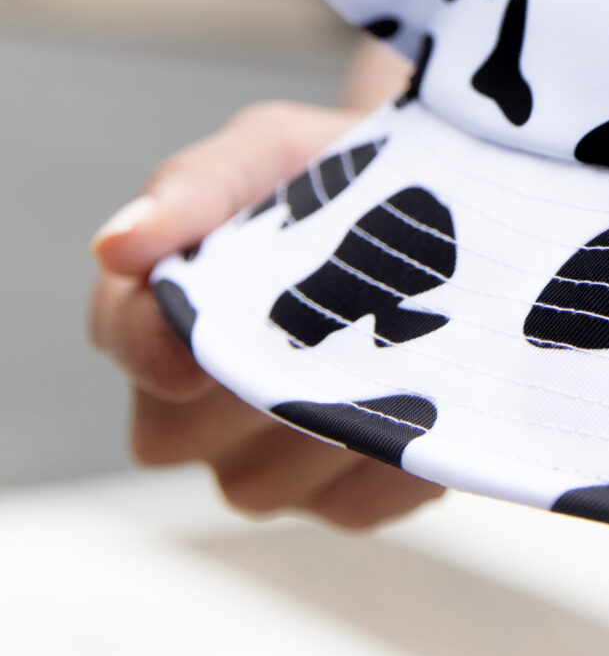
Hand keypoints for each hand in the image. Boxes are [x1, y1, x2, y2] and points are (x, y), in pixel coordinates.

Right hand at [88, 101, 442, 529]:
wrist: (447, 209)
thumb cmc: (333, 176)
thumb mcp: (272, 150)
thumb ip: (194, 187)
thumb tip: (113, 244)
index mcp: (150, 313)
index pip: (127, 345)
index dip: (160, 344)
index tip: (217, 328)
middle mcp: (186, 408)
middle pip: (178, 435)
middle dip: (255, 377)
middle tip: (337, 317)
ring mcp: (260, 464)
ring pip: (258, 483)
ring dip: (324, 417)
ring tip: (390, 340)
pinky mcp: (338, 500)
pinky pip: (348, 504)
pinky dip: (391, 455)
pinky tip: (423, 391)